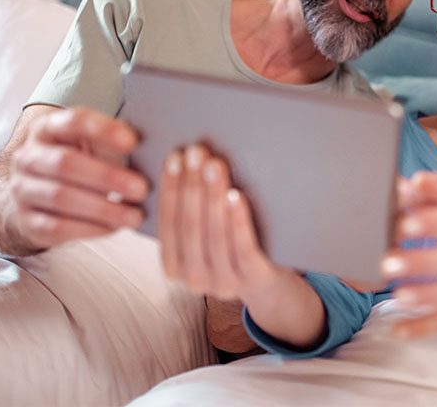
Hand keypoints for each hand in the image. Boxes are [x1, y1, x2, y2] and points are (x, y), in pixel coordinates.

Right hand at [7, 107, 148, 249]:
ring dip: (103, 208)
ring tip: (135, 216)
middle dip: (107, 177)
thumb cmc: (79, 165)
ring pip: (61, 197)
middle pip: (66, 163)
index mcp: (49, 129)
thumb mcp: (91, 147)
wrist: (35, 198)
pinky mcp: (27, 221)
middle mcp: (29, 156)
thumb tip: (156, 150)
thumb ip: (114, 144)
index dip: (103, 130)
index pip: (74, 121)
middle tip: (142, 189)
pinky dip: (90, 228)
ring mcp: (23, 190)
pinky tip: (114, 228)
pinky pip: (58, 226)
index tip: (133, 142)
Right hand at [158, 144, 289, 301]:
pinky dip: (238, 220)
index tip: (174, 157)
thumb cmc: (231, 245)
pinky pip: (243, 248)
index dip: (170, 187)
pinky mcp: (251, 280)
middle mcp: (193, 279)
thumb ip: (192, 210)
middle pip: (190, 225)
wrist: (268, 281)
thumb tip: (185, 161)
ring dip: (213, 196)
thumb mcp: (205, 234)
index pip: (167, 221)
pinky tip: (236, 195)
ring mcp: (223, 282)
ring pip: (215, 235)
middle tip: (196, 153)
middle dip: (192, 185)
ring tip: (215, 165)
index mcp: (172, 265)